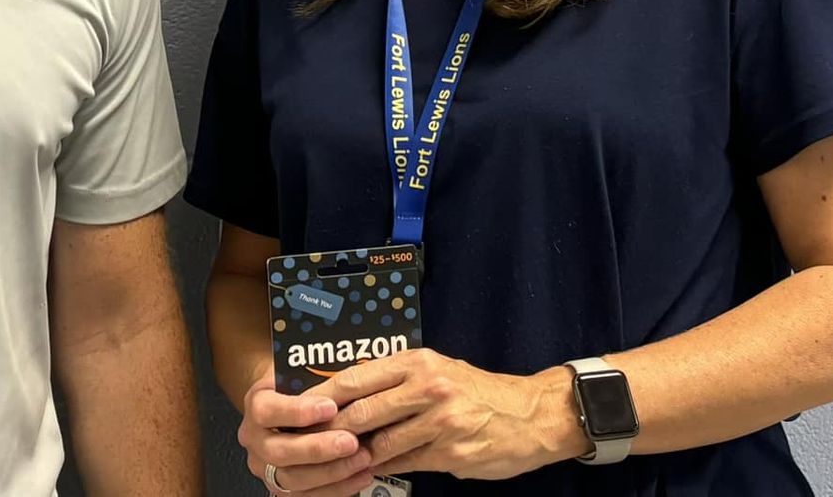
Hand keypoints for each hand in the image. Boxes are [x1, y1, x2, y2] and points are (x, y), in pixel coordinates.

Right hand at [237, 375, 379, 494]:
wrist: (285, 406)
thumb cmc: (296, 388)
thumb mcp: (298, 373)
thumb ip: (314, 378)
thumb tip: (345, 377)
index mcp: (255, 405)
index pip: (267, 411)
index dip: (298, 411)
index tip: (330, 406)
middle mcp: (254, 440)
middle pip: (279, 451)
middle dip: (318, 448)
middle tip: (350, 441)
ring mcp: (266, 467)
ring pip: (293, 479)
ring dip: (332, 472)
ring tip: (361, 459)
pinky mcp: (281, 488)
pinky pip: (307, 496)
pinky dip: (337, 488)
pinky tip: (359, 475)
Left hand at [317, 349, 580, 479]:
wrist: (532, 414)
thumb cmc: (478, 391)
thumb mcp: (438, 370)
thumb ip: (398, 380)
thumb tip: (350, 392)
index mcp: (418, 362)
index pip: (357, 376)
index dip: (324, 395)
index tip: (300, 408)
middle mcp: (427, 387)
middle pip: (362, 410)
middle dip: (333, 429)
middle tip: (312, 441)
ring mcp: (440, 422)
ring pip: (380, 442)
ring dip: (357, 454)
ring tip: (340, 458)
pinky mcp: (451, 453)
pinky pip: (404, 463)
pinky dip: (384, 468)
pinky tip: (372, 469)